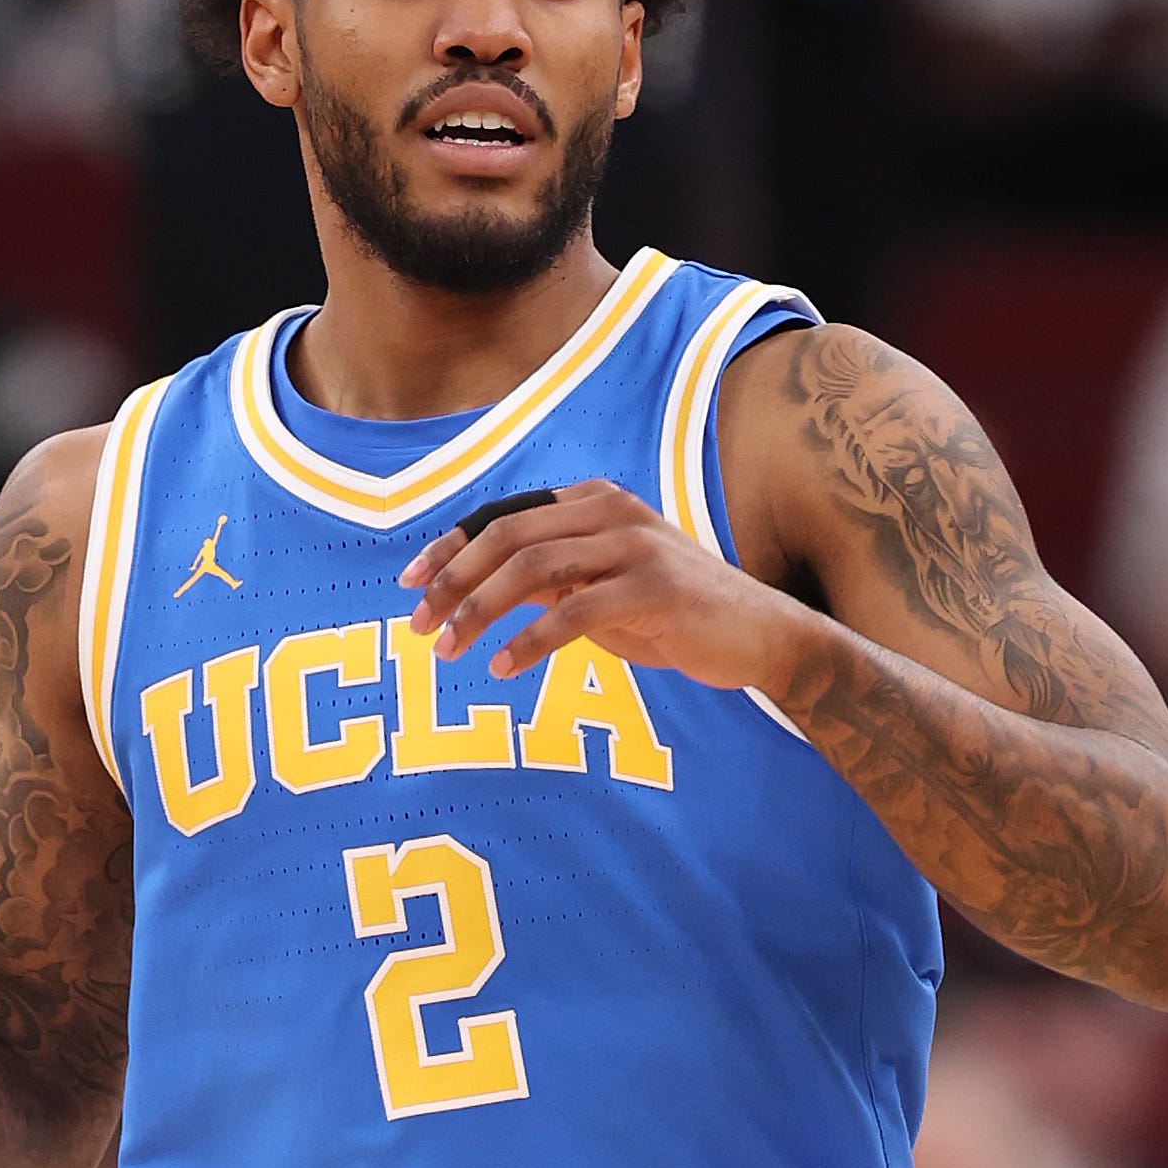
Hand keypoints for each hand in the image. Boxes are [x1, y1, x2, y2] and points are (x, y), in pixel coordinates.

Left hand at [397, 479, 817, 688]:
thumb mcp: (601, 587)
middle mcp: (611, 511)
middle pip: (507, 536)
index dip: (450, 546)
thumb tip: (475, 589)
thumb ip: (549, 578)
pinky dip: (529, 641)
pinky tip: (502, 666)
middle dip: (453, 580)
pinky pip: (573, 612)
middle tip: (418, 624)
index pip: (504, 514)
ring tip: (448, 648)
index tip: (408, 582)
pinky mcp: (654, 588)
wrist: (759, 636)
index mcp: (595, 501)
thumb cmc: (673, 615)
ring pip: (531, 570)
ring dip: (479, 611)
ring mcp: (635, 546)